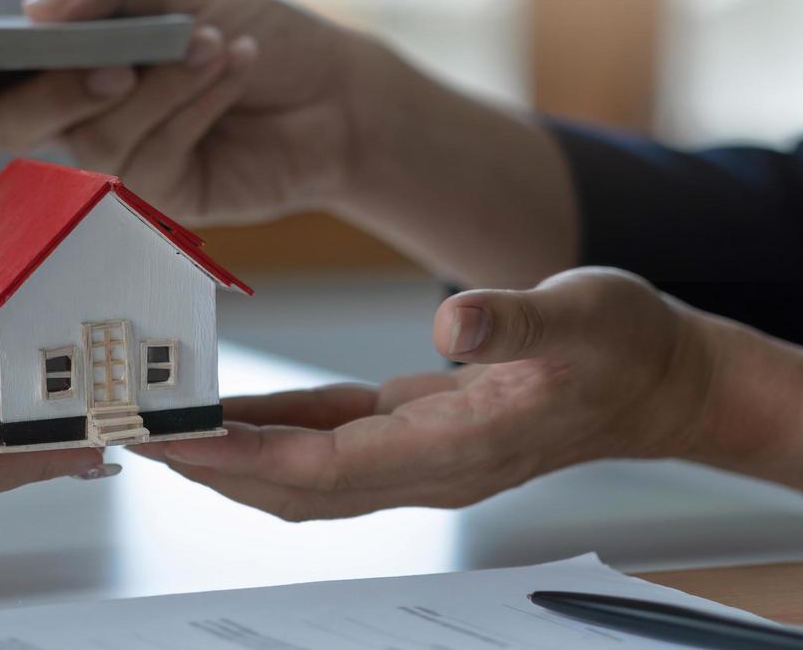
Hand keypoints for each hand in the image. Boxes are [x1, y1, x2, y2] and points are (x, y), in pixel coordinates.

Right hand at [0, 0, 379, 223]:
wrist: (337, 89)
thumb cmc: (252, 29)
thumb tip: (35, 11)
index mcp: (68, 61)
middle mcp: (82, 116)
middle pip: (15, 126)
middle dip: (60, 89)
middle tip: (120, 60)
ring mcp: (122, 162)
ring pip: (96, 138)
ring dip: (159, 83)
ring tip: (213, 41)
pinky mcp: (167, 198)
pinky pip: (153, 159)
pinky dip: (194, 103)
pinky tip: (233, 65)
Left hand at [132, 268, 714, 518]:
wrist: (666, 380)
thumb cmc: (627, 347)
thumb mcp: (583, 318)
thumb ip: (516, 323)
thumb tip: (453, 322)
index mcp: (459, 445)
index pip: (325, 466)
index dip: (243, 457)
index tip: (175, 442)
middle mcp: (430, 465)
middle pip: (297, 486)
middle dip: (214, 469)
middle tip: (136, 440)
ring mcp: (423, 454)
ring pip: (307, 473)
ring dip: (235, 457)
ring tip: (165, 430)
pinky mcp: (421, 428)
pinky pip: (332, 440)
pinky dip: (277, 430)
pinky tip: (239, 407)